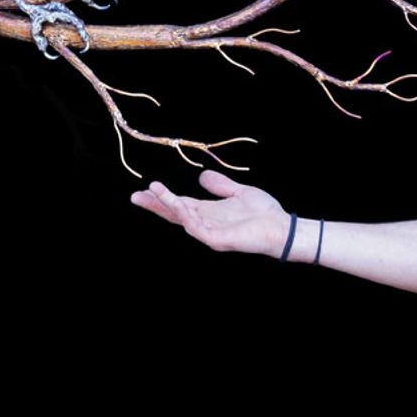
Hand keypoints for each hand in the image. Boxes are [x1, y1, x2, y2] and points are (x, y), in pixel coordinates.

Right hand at [130, 170, 290, 256]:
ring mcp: (209, 233)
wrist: (281, 227)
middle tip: (135, 196)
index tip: (145, 189)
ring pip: (182, 218)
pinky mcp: (216, 240)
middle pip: (174, 213)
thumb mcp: (238, 192)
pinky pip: (196, 227)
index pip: (179, 204)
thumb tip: (201, 176)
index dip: (162, 198)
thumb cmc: (263, 213)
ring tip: (153, 191)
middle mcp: (205, 223)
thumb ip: (219, 185)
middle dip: (155, 205)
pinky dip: (185, 215)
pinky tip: (177, 204)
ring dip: (167, 204)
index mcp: (208, 212)